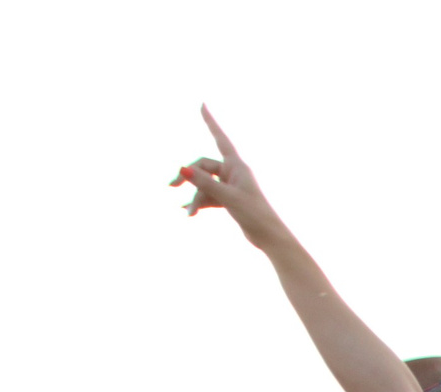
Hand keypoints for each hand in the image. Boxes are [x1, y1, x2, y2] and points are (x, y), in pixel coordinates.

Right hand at [173, 106, 288, 248]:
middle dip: (188, 176)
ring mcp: (230, 186)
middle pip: (202, 166)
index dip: (210, 121)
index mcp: (237, 166)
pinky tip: (188, 213)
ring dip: (195, 197)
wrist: (269, 237)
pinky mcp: (229, 199)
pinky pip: (208, 196)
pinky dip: (199, 203)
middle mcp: (233, 172)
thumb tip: (182, 169)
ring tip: (188, 213)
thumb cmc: (254, 214)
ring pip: (204, 184)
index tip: (202, 104)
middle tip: (170, 185)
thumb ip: (204, 183)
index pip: (220, 137)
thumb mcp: (227, 197)